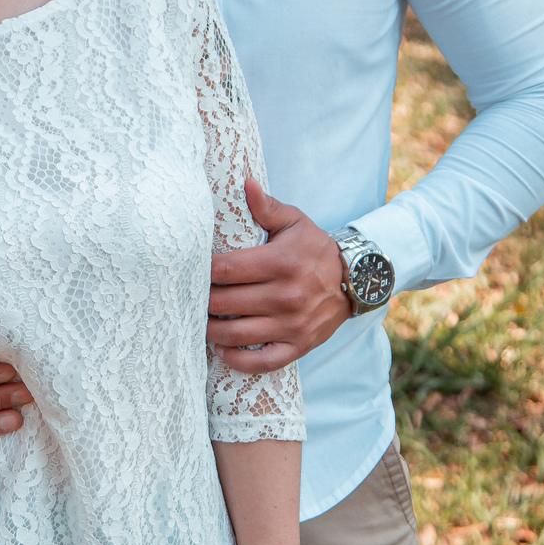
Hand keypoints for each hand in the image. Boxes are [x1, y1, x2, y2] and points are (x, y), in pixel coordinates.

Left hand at [207, 179, 351, 370]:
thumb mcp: (295, 222)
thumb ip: (266, 207)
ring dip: (211, 330)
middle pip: (224, 302)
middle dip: (200, 300)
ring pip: (237, 334)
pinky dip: (237, 359)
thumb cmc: (316, 248)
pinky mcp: (299, 346)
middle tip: (187, 296)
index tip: (190, 270)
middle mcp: (286, 296)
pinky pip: (262, 361)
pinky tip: (222, 349)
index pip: (226, 269)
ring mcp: (293, 324)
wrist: (356, 279)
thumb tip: (245, 183)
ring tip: (199, 320)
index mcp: (281, 262)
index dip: (202, 271)